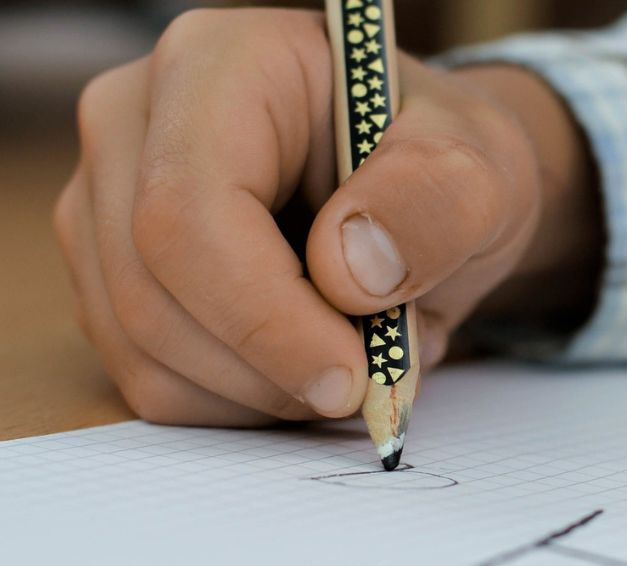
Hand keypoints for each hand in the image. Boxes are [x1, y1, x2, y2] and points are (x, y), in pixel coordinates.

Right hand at [53, 8, 599, 425]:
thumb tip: (349, 274)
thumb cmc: (443, 167)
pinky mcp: (114, 279)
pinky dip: (241, 402)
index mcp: (221, 64)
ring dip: (262, 393)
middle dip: (271, 368)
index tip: (352, 376)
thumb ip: (435, 205)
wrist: (425, 192)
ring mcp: (108, 205)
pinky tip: (306, 362)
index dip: (265, 317)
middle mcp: (138, 125)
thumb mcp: (481, 171)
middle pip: (154, 293)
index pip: (191, 210)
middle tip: (371, 379)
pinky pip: (152, 382)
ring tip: (354, 355)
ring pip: (144, 351)